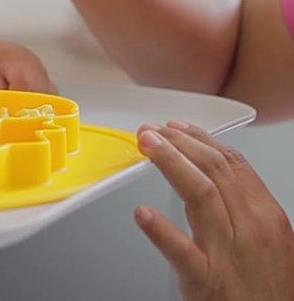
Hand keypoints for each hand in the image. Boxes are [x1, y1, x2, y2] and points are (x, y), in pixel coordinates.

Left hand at [136, 121, 293, 300]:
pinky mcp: (206, 282)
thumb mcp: (265, 241)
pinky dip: (161, 230)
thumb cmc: (265, 292)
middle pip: (215, 169)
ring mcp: (228, 255)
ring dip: (170, 162)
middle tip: (152, 131)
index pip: (233, 162)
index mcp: (267, 217)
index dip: (200, 138)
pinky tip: (143, 213)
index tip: (176, 126)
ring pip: (200, 194)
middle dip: (179, 141)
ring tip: (146, 146)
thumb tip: (204, 173)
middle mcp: (250, 230)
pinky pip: (182, 251)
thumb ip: (239, 207)